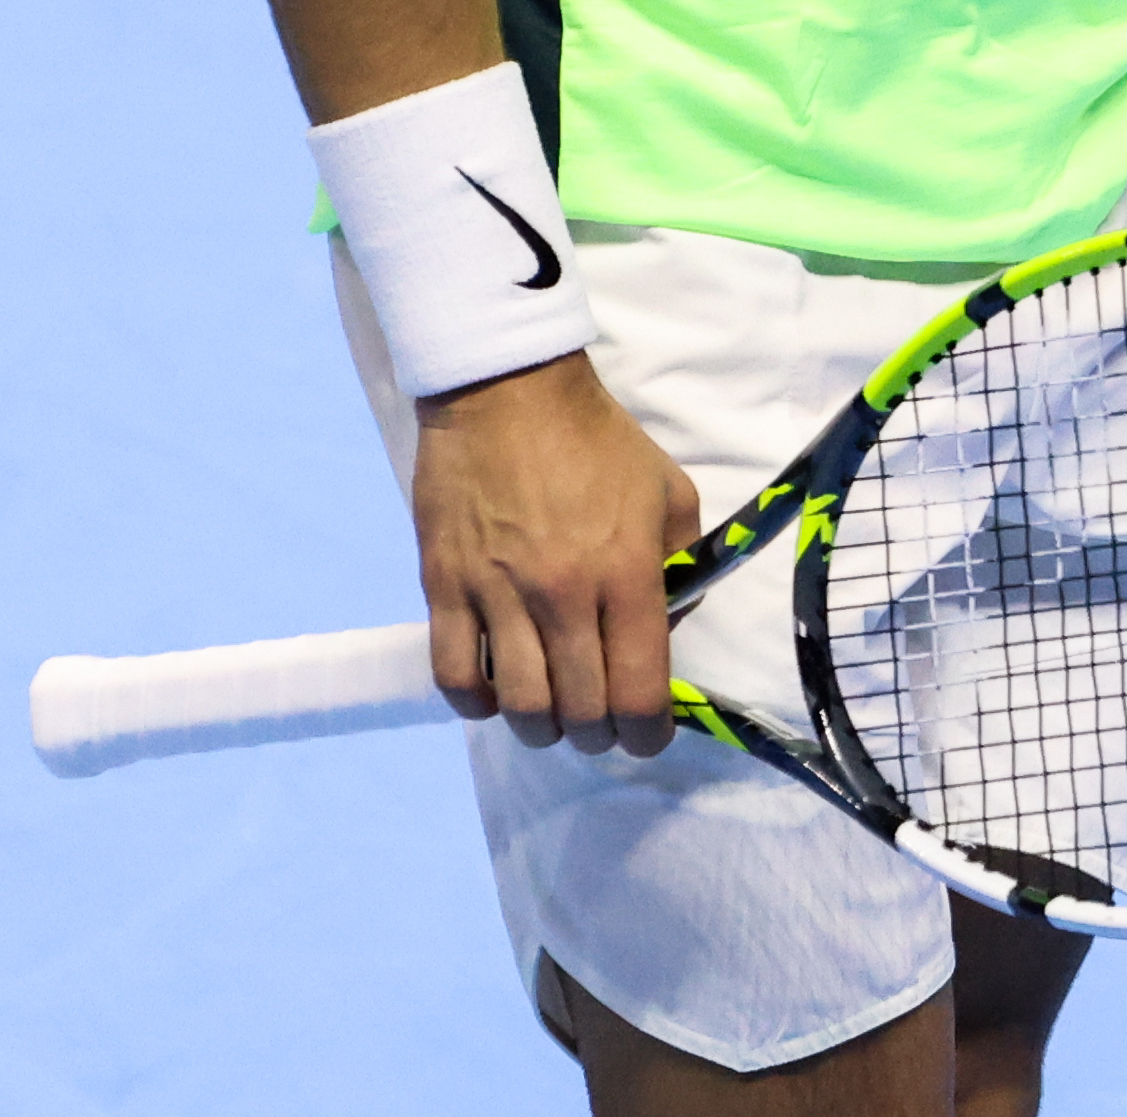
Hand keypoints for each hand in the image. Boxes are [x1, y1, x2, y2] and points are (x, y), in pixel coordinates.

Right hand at [409, 357, 702, 752]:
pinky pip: (454, 677)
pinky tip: (493, 688)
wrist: (508, 390)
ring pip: (519, 706)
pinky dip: (476, 701)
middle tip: (597, 722)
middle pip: (580, 713)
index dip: (647, 734)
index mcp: (626, 574)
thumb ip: (681, 566)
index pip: (639, 692)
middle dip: (595, 735)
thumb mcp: (668, 492)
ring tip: (548, 709)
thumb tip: (667, 633)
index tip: (646, 735)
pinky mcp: (445, 587)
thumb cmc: (597, 440)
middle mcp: (564, 595)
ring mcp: (499, 594)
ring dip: (539, 725)